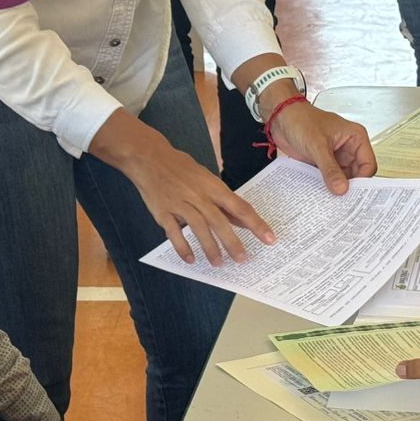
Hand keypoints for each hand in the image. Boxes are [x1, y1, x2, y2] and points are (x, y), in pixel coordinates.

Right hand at [93, 112, 275, 264]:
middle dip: (232, 242)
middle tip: (242, 259)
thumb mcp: (206, 178)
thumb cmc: (182, 167)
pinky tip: (191, 259)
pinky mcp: (163, 212)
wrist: (149, 157)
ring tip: (218, 263)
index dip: (256, 224)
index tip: (269, 239)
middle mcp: (198, 195)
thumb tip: (242, 220)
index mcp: (213, 186)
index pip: (240, 207)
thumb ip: (223, 200)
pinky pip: (174, 232)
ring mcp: (180, 204)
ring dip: (210, 248)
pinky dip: (182, 247)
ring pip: (199, 228)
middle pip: (219, 221)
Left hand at [266, 100, 376, 193]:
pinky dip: (326, 187)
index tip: (353, 194)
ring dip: (337, 189)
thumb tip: (341, 189)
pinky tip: (322, 197)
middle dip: (350, 188)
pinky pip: (329, 179)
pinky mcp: (323, 163)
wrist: (281, 118)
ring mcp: (336, 157)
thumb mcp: (318, 145)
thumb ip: (330, 169)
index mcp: (355, 138)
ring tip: (333, 203)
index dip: (363, 180)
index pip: (368, 164)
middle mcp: (349, 149)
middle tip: (344, 204)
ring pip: (343, 179)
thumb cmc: (301, 120)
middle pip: (357, 175)